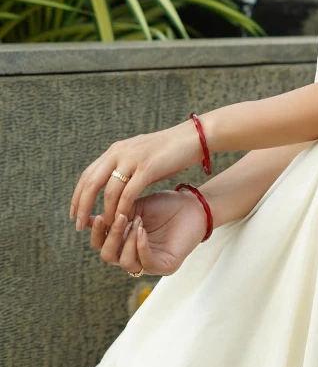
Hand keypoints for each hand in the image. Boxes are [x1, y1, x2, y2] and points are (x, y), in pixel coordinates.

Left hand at [70, 120, 201, 230]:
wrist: (193, 138)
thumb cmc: (169, 152)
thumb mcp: (140, 157)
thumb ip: (124, 168)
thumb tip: (111, 186)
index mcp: (116, 150)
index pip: (87, 175)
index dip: (77, 195)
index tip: (74, 213)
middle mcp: (120, 152)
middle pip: (91, 182)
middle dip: (82, 206)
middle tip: (78, 225)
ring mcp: (133, 159)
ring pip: (108, 190)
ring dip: (104, 212)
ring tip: (103, 228)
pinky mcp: (148, 167)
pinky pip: (129, 193)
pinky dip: (122, 209)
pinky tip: (121, 221)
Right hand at [88, 189, 207, 275]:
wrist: (192, 206)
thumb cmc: (164, 205)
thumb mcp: (135, 207)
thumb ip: (114, 214)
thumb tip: (86, 218)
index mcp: (123, 242)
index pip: (100, 245)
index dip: (96, 233)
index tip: (98, 217)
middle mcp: (133, 255)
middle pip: (108, 256)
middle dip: (111, 236)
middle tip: (120, 218)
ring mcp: (148, 263)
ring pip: (125, 262)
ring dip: (127, 240)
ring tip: (136, 221)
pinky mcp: (165, 267)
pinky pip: (145, 263)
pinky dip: (140, 246)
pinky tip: (141, 231)